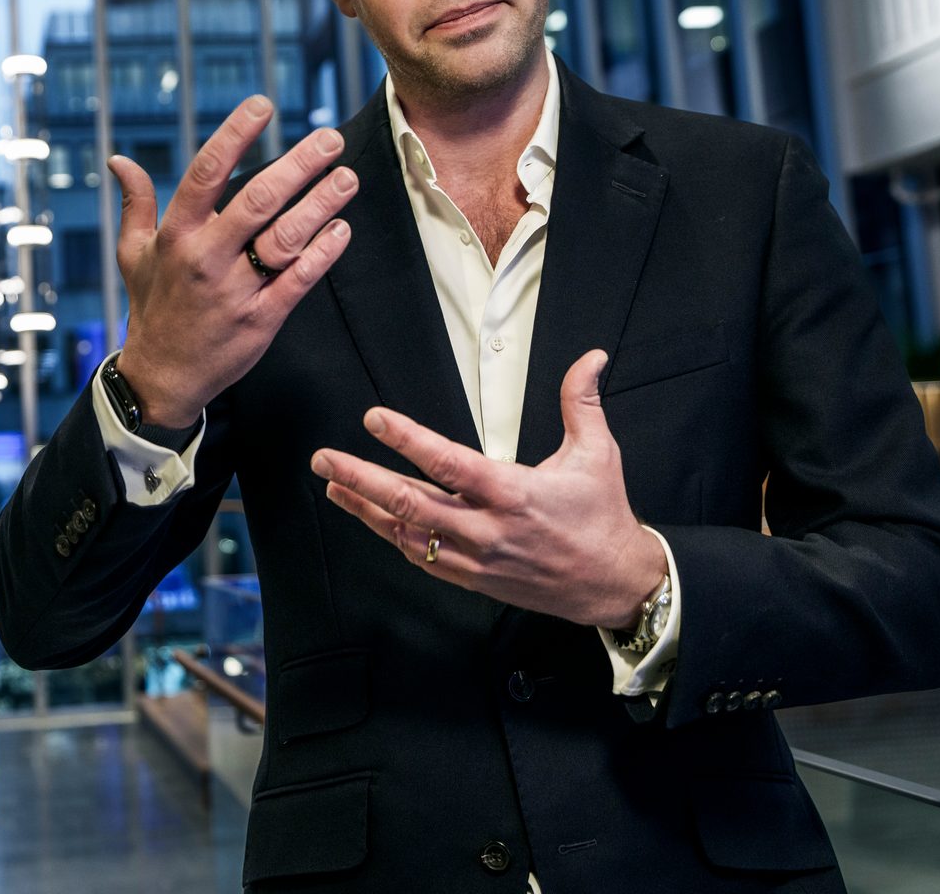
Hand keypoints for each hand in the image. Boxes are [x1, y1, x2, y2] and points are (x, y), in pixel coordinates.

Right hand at [110, 95, 356, 426]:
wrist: (163, 377)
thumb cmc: (152, 307)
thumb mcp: (133, 255)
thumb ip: (135, 205)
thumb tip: (120, 160)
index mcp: (175, 236)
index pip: (205, 173)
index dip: (235, 135)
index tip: (263, 104)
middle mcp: (205, 259)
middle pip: (258, 201)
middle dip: (298, 165)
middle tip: (330, 138)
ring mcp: (236, 291)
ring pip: (285, 239)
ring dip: (320, 205)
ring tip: (347, 177)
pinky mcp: (262, 320)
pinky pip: (299, 281)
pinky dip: (323, 253)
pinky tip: (341, 228)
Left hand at [309, 349, 666, 629]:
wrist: (615, 584)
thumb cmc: (603, 515)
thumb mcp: (598, 453)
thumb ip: (581, 401)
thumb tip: (590, 356)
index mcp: (514, 493)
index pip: (449, 463)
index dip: (407, 439)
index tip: (373, 419)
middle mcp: (488, 529)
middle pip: (410, 502)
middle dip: (361, 478)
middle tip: (324, 459)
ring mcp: (477, 559)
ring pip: (406, 533)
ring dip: (365, 508)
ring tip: (332, 486)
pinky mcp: (473, 580)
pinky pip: (421, 557)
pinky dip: (391, 536)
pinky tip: (370, 517)